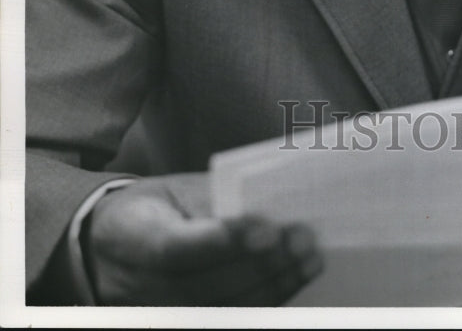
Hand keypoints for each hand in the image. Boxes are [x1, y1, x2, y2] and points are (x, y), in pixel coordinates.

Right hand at [85, 172, 322, 304]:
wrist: (105, 250)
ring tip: (309, 258)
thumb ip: (213, 199)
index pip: (178, 247)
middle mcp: (143, 287)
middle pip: (207, 285)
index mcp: (133, 238)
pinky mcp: (181, 323)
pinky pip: (229, 318)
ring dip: (274, 284)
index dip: (224, 241)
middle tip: (303, 238)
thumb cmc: (151, 210)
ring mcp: (161, 314)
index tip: (267, 228)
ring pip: (223, 308)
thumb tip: (269, 201)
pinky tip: (294, 277)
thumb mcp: (171, 191)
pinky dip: (266, 299)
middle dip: (263, 262)